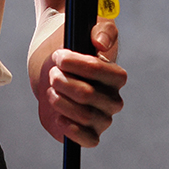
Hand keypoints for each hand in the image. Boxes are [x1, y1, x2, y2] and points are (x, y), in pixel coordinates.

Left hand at [35, 20, 126, 147]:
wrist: (56, 67)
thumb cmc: (76, 46)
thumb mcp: (90, 28)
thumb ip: (102, 30)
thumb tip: (100, 43)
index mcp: (116, 76)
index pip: (100, 71)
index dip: (77, 64)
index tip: (60, 57)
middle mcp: (113, 99)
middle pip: (87, 94)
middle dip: (63, 82)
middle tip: (53, 74)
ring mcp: (102, 118)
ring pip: (84, 115)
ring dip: (60, 100)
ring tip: (52, 89)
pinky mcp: (89, 133)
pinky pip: (88, 140)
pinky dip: (72, 130)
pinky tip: (58, 115)